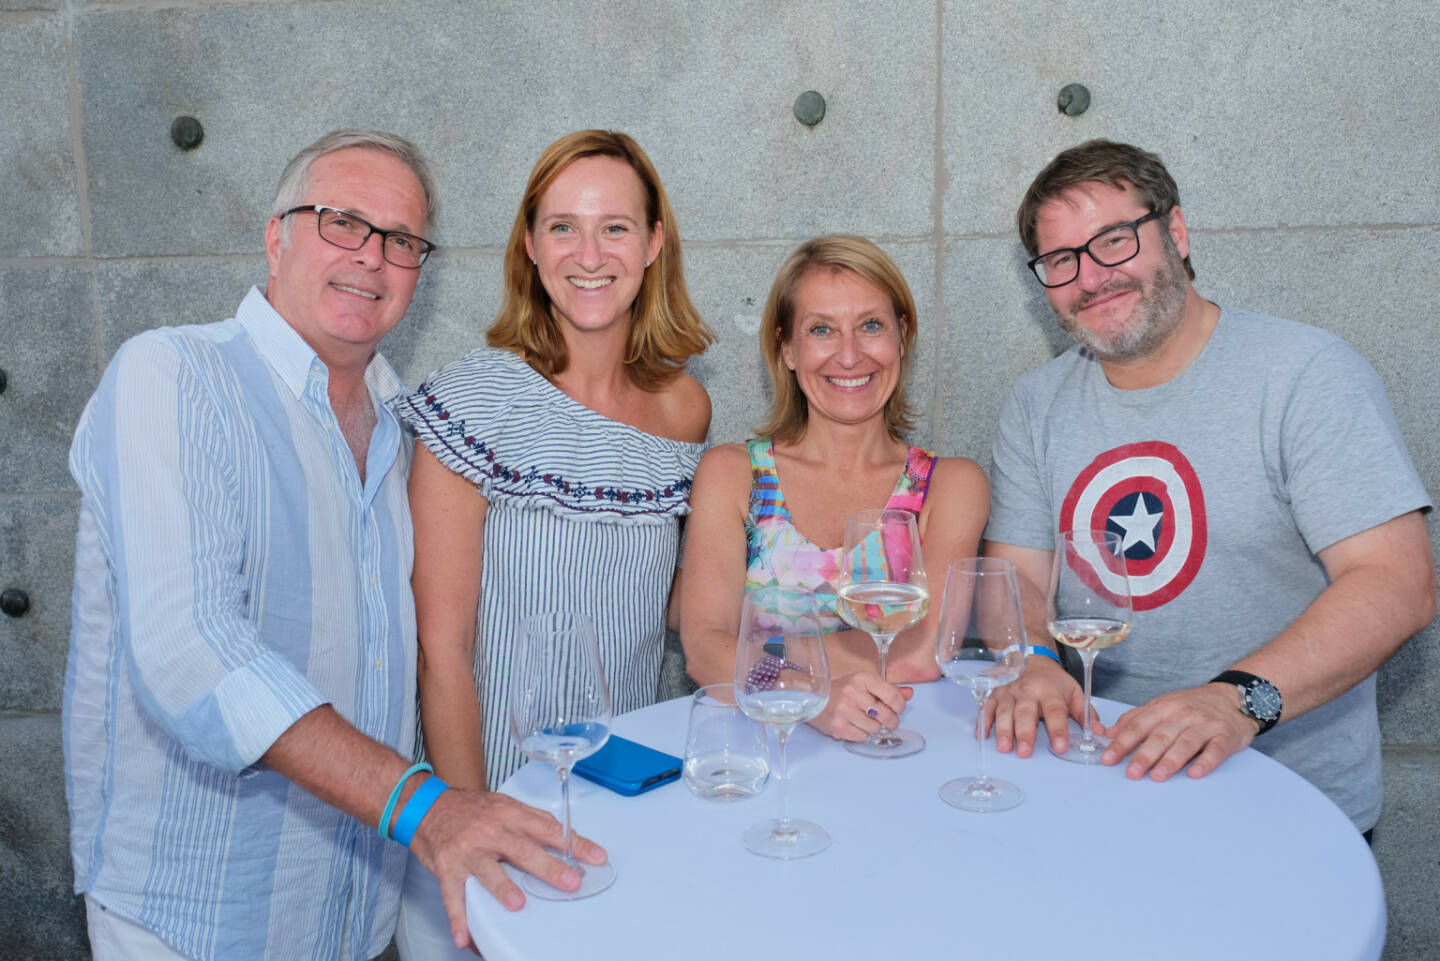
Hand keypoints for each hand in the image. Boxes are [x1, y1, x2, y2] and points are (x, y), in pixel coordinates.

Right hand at [410, 786, 607, 948]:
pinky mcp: (447, 867)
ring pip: (488, 870)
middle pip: (523, 850)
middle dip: (548, 867)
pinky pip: (453, 895)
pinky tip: (465, 936)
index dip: (575, 843)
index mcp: (510, 815)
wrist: (426, 806)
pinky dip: (458, 917)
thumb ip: (533, 820)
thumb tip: (566, 835)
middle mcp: (491, 831)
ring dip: (502, 887)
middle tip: (570, 881)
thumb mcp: (504, 805)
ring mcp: (468, 850)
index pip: (549, 830)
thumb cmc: (470, 809)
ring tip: (517, 904)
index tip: (596, 857)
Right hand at [808, 671, 912, 740]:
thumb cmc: (841, 691)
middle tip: (886, 720)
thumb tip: (909, 693)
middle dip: (890, 720)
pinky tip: (854, 725)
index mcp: (863, 678)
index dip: (899, 706)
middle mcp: (854, 692)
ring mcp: (845, 710)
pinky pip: (862, 737)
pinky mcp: (839, 725)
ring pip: (875, 728)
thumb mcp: (865, 684)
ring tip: (865, 721)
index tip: (897, 709)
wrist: (813, 698)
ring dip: (873, 727)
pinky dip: (861, 734)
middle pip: (886, 715)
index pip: (893, 696)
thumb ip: (888, 689)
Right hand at [988, 657, 1092, 756]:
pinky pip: (987, 707)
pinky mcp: (995, 693)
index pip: (1055, 711)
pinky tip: (982, 736)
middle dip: (1024, 732)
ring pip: (1004, 710)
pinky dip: (983, 721)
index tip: (1060, 746)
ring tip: (1004, 747)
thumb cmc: (1054, 681)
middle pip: (1025, 712)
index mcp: (1050, 691)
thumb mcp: (1074, 691)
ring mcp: (1009, 691)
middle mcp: (1028, 690)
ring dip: (1003, 729)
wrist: (1033, 658)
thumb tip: (1099, 732)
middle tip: (1024, 751)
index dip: (1058, 729)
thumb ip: (1085, 713)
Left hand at [1100, 683, 1257, 780]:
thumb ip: (1135, 719)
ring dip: (1171, 760)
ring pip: (1185, 743)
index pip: (1138, 726)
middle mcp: (1182, 715)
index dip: (1122, 743)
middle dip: (1144, 755)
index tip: (1108, 758)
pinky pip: (1215, 750)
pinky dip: (1205, 762)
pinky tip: (1195, 773)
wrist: (1231, 697)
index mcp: (1163, 708)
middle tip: (1132, 773)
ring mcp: (1205, 725)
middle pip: (1160, 736)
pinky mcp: (1225, 735)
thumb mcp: (1161, 706)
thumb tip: (1108, 733)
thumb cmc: (1191, 705)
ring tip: (1157, 776)